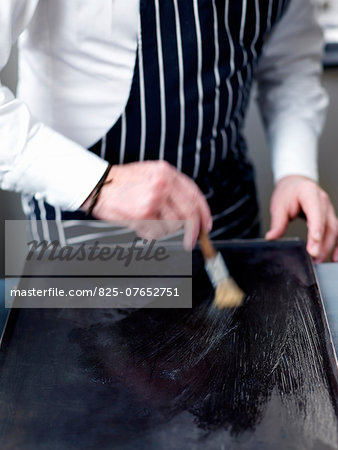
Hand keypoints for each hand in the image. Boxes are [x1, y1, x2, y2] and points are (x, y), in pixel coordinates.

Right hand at [82, 161, 211, 248]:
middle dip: (193, 231)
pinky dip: (150, 233)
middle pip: (189, 212)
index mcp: (166, 172)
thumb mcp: (149, 174)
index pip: (194, 194)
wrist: (97, 186)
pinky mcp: (144, 213)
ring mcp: (154, 198)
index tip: (206, 225)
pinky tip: (140, 224)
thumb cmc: (121, 183)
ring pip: (173, 225)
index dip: (204, 212)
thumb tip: (190, 210)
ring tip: (148, 222)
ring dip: (164, 230)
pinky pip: (157, 232)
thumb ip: (170, 187)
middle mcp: (163, 183)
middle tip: (192, 241)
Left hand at [265, 175, 337, 261]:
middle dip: (322, 243)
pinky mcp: (329, 217)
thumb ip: (277, 222)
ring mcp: (328, 209)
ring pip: (334, 230)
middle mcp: (323, 201)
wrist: (295, 183)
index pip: (315, 213)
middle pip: (327, 224)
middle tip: (313, 257)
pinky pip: (336, 232)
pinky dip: (337, 245)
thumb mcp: (279, 205)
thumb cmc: (288, 192)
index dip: (316, 229)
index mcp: (309, 193)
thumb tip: (272, 238)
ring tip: (318, 261)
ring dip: (328, 247)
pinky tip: (334, 257)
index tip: (314, 243)